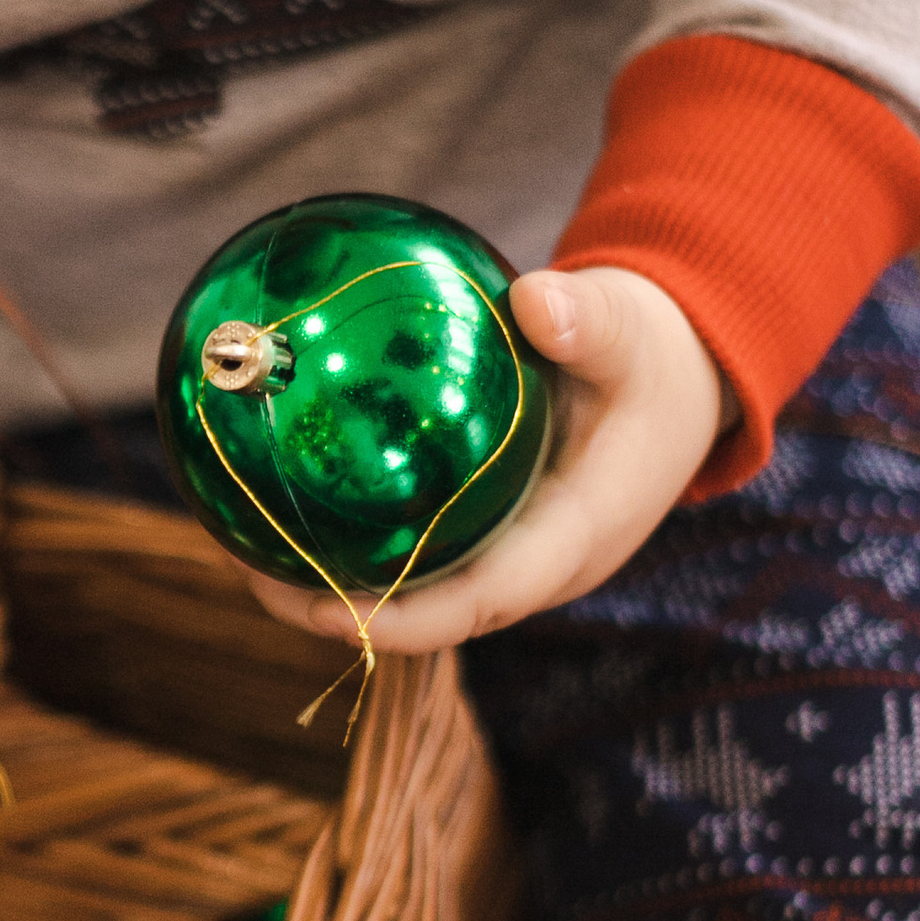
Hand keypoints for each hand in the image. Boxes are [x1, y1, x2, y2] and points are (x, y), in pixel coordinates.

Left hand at [247, 263, 728, 657]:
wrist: (676, 381)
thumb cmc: (651, 357)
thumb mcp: (630, 331)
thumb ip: (589, 321)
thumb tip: (535, 301)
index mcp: (576, 536)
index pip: (483, 601)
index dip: (402, 619)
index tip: (324, 610)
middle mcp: (538, 565)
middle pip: (431, 616)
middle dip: (341, 612)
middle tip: (252, 575)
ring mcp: (510, 555)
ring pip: (415, 593)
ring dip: (332, 585)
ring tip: (243, 550)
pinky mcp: (488, 534)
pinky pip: (414, 556)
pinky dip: (352, 546)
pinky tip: (281, 510)